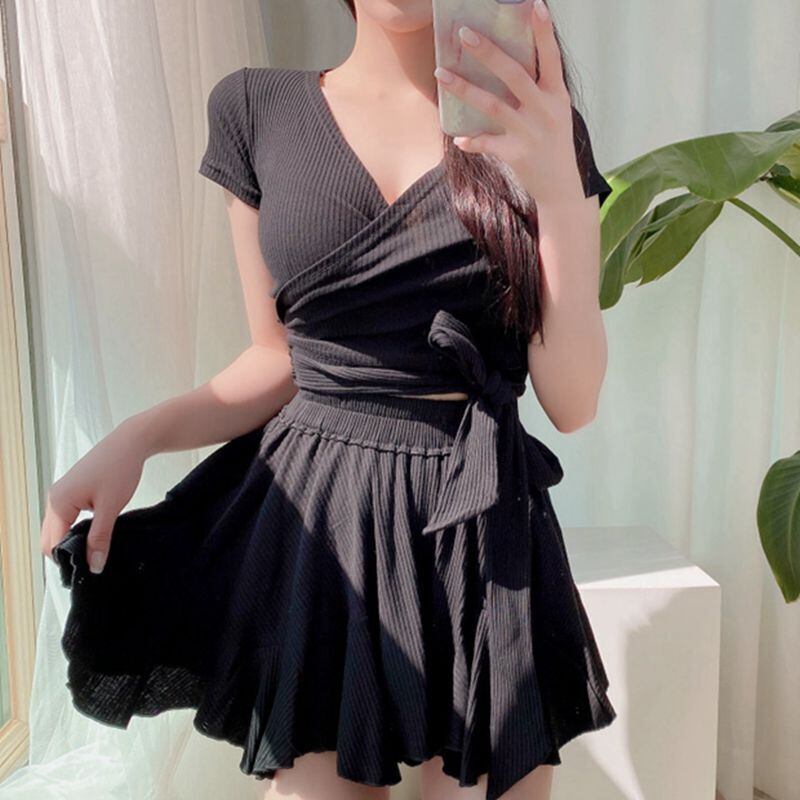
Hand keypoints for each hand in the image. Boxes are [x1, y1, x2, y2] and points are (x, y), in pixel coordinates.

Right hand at [40, 419, 148, 573]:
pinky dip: (77, 530)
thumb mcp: (111, 508)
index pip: (52, 544)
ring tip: (95, 552)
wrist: (130, 442)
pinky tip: (95, 535)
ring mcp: (62, 494)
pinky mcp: (72, 491)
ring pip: (59, 529)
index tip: (88, 571)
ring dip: (72, 541)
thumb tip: (94, 566)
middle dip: (67, 553)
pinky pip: (67, 518)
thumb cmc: (120, 469)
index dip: (67, 561)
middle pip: (50, 538)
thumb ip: (100, 538)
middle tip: (92, 565)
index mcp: (58, 503)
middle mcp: (54, 499)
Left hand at [433, 0, 584, 205]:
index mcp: (556, 95)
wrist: (561, 187)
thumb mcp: (555, 112)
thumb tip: (508, 61)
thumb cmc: (554, 143)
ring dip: (464, 89)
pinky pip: (486, 143)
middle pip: (514, 74)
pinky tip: (458, 138)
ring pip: (492, 105)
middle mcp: (544, 110)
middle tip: (464, 33)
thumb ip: (538, 89)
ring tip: (441, 74)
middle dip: (488, 52)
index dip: (543, 32)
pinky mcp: (516, 154)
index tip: (534, 4)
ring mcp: (529, 132)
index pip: (551, 57)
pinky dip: (471, 141)